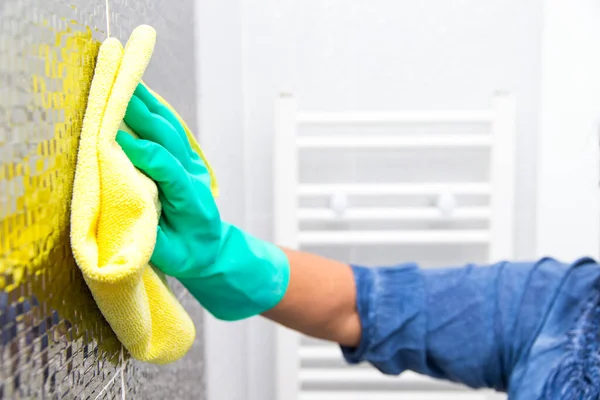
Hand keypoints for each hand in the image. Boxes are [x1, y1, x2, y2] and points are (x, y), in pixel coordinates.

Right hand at [116, 84, 289, 320]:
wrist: (211, 249)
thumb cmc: (187, 255)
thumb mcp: (169, 254)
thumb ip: (150, 234)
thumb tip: (124, 209)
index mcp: (191, 200)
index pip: (166, 167)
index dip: (142, 152)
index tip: (114, 138)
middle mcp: (194, 175)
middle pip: (168, 137)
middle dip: (141, 114)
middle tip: (116, 91)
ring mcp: (192, 164)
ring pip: (170, 128)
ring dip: (147, 104)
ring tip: (124, 80)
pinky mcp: (186, 158)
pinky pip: (170, 128)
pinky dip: (154, 109)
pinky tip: (138, 93)